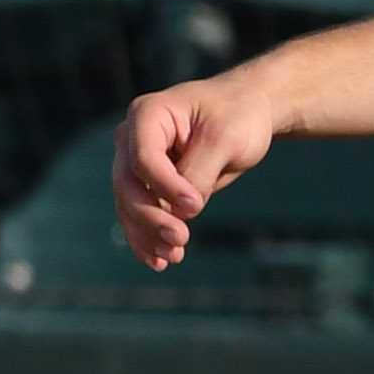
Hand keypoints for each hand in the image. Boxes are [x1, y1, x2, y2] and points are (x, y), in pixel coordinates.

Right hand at [113, 73, 284, 268]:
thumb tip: (181, 211)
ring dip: (146, 233)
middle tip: (181, 240)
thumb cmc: (237, 117)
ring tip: (173, 257)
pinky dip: (147, 236)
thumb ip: (199, 172)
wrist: (246, 112)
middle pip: (127, 184)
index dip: (164, 186)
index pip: (143, 158)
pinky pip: (139, 212)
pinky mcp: (149, 183)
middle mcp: (133, 138)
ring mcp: (137, 161)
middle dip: (150, 216)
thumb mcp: (225, 139)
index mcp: (147, 115)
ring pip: (128, 203)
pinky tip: (160, 260)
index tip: (195, 206)